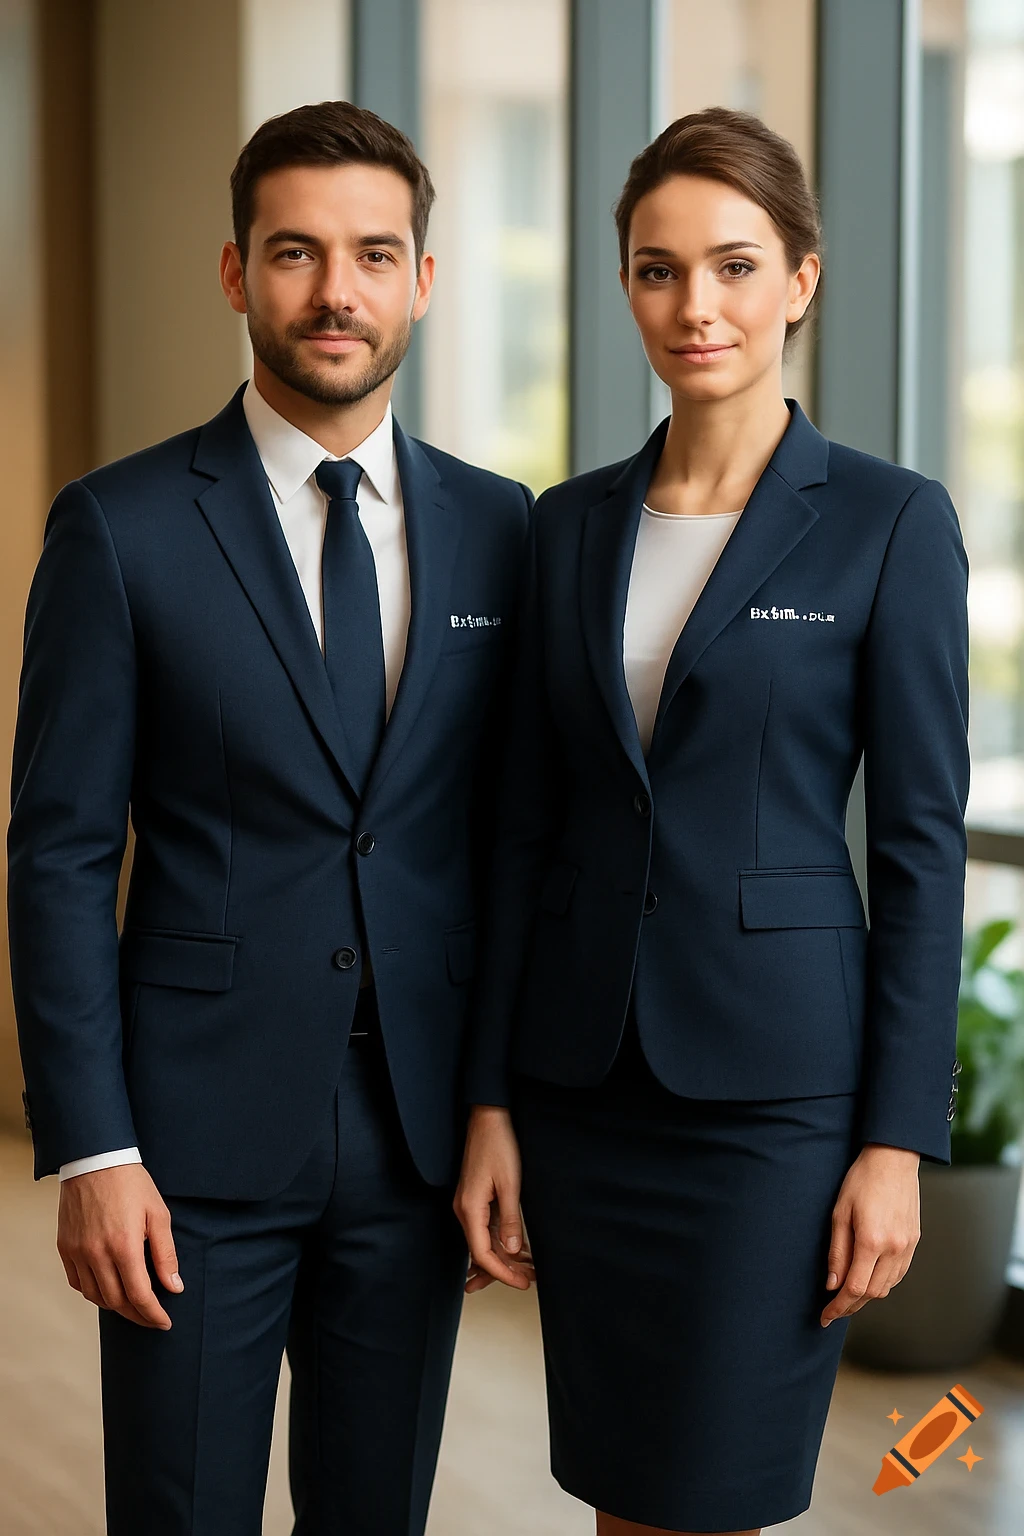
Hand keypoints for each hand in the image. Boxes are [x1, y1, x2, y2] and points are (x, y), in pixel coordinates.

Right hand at [57, 1163, 182, 1328]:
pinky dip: (94, 1292)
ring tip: (133, 1304)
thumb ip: (165, 1254)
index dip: (153, 1314)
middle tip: (152, 1317)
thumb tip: (174, 1287)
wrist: (95, 1160)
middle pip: (116, 1302)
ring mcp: (78, 1252)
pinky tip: (108, 1288)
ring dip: (115, 1306)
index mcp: (124, 1246)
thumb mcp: (158, 1214)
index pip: (140, 1295)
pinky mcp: (65, 1248)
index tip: (165, 1322)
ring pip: (95, 1296)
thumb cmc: (131, 1184)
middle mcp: (97, 1254)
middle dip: (137, 1315)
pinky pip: (77, 1283)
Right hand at [454, 1105, 535, 1293]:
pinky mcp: (476, 1200)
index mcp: (469, 1209)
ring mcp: (469, 1205)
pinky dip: (503, 1241)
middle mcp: (465, 1210)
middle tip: (529, 1280)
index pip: (482, 1253)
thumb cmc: (498, 1145)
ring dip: (505, 1256)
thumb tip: (511, 1250)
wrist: (488, 1119)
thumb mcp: (510, 1184)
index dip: (502, 1273)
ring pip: (485, 1241)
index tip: (521, 1282)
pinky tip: (519, 1249)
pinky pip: (487, 1228)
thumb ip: (510, 1219)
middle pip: (482, 1251)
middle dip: (505, 1269)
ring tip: (529, 1268)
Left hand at [820, 1142, 920, 1325]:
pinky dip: (882, 1283)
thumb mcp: (839, 1213)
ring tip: (847, 1296)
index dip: (838, 1307)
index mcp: (872, 1241)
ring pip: (887, 1287)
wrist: (894, 1159)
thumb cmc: (862, 1180)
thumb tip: (832, 1284)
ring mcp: (908, 1247)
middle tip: (833, 1310)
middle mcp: (894, 1249)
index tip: (825, 1316)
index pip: (854, 1288)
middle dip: (851, 1306)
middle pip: (872, 1293)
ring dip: (867, 1296)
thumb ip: (837, 1252)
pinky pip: (898, 1274)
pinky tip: (869, 1279)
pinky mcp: (915, 1242)